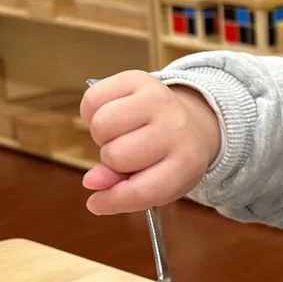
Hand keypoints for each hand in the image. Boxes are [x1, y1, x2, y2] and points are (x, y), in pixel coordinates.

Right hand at [80, 71, 221, 214]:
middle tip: (126, 152)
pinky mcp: (139, 78)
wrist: (191, 122)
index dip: (113, 200)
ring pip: (102, 125)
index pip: (142, 191)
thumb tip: (91, 182)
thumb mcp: (156, 182)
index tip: (97, 203)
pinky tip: (112, 115)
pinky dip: (92, 110)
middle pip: (116, 155)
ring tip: (120, 134)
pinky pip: (92, 99)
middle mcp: (176, 128)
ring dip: (102, 134)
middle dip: (113, 159)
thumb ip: (124, 188)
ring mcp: (158, 99)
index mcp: (186, 163)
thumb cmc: (168, 158)